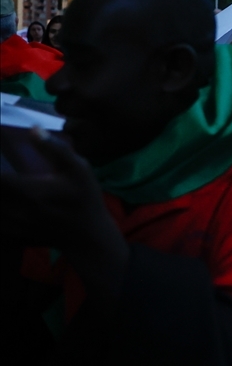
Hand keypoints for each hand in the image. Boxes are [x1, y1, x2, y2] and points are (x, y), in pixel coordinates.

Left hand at [0, 128, 127, 299]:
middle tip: (3, 177)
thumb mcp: (79, 169)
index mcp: (27, 190)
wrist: (88, 236)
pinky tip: (6, 204)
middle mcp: (14, 208)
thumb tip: (33, 129)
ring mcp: (11, 224)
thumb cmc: (85, 199)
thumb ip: (55, 149)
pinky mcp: (12, 235)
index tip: (0, 166)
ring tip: (4, 190)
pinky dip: (0, 211)